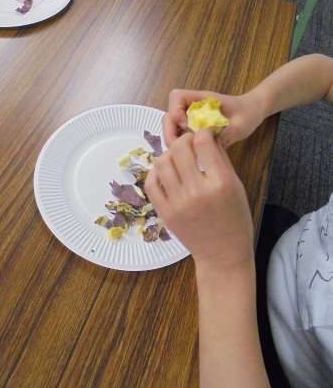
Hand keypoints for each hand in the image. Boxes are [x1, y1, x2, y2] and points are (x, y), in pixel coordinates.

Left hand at [145, 130, 253, 270]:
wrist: (222, 254)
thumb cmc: (234, 218)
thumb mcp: (236, 186)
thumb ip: (221, 158)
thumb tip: (207, 134)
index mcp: (221, 183)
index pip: (203, 142)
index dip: (202, 133)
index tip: (204, 137)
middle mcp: (197, 191)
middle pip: (179, 148)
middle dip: (184, 140)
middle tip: (189, 146)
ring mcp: (178, 202)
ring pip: (162, 162)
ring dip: (169, 155)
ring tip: (178, 160)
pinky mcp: (164, 212)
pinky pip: (151, 182)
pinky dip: (156, 173)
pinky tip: (167, 173)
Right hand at [162, 89, 265, 148]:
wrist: (254, 110)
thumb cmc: (248, 112)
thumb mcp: (240, 125)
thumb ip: (225, 135)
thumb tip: (208, 149)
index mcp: (203, 99)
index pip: (177, 96)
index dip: (176, 111)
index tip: (186, 126)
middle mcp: (193, 106)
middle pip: (169, 114)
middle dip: (169, 131)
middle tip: (177, 148)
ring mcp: (193, 117)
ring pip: (172, 125)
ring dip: (172, 139)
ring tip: (182, 153)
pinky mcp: (195, 127)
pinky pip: (180, 134)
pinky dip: (180, 144)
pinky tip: (189, 154)